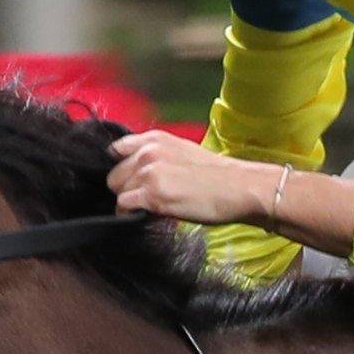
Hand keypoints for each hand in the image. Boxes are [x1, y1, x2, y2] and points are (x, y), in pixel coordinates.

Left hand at [107, 132, 275, 227]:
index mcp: (155, 138)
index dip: (122, 168)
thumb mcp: (182, 152)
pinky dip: (131, 215)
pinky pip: (124, 206)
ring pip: (117, 191)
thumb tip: (139, 172)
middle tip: (147, 198)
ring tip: (153, 207)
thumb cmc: (218, 176)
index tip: (130, 180)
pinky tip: (150, 215)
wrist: (239, 188)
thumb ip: (157, 156)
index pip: (116, 150)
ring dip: (131, 202)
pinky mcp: (152, 195)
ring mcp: (149, 172)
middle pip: (114, 175)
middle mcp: (148, 152)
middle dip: (126, 188)